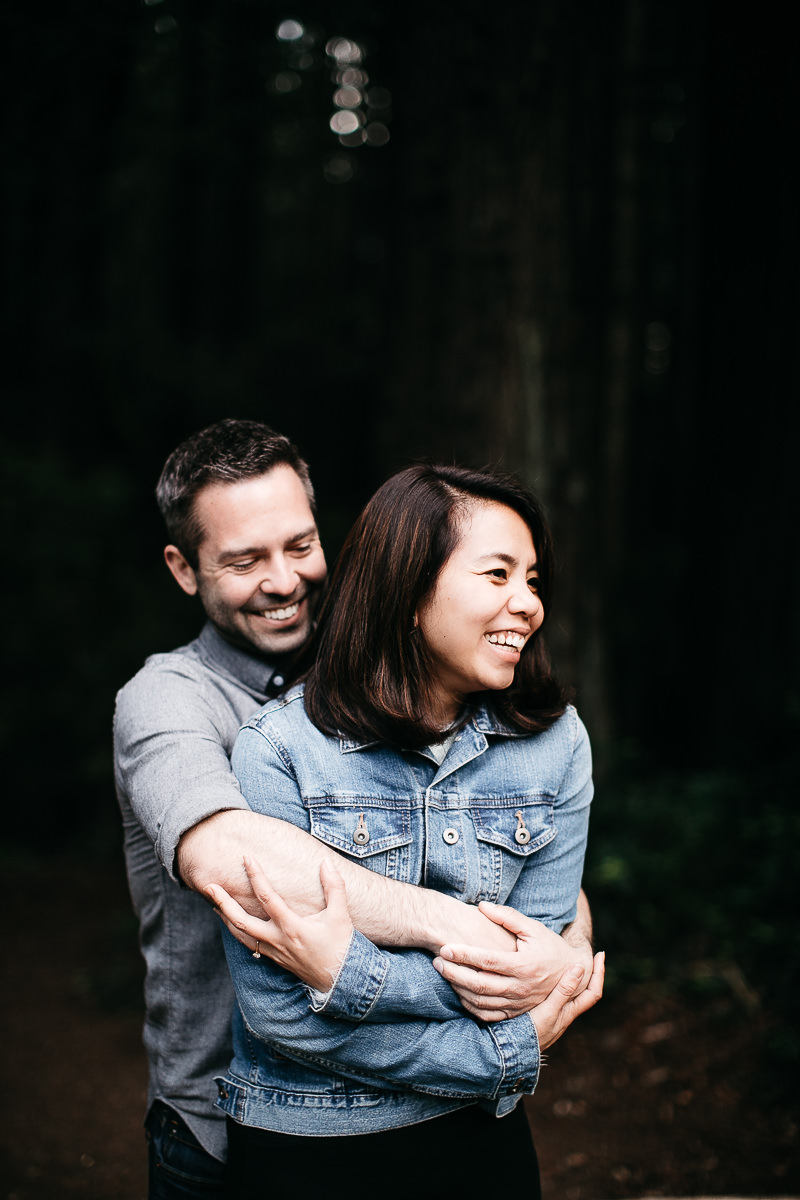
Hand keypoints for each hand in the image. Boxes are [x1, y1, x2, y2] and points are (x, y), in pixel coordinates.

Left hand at [205, 855, 353, 991]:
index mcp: (292, 927)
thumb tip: (326, 864)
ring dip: (225, 917)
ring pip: (241, 935)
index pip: (268, 898)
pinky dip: (237, 932)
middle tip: (208, 885)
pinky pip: (248, 945)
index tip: (247, 858)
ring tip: (214, 902)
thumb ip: (334, 887)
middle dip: (223, 902)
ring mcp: (273, 951)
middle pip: (241, 921)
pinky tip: (232, 923)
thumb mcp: (340, 915)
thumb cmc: (341, 946)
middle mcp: (277, 940)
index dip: (256, 876)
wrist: (340, 979)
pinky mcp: (274, 958)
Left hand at [431, 901, 593, 1020]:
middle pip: (480, 984)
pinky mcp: (515, 1013)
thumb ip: (508, 917)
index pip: (488, 961)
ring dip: (458, 989)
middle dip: (454, 973)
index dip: (465, 954)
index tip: (445, 947)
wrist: (570, 973)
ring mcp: (518, 1004)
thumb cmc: (549, 946)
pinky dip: (469, 1006)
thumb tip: (482, 906)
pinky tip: (458, 992)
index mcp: (525, 966)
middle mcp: (521, 988)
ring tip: (442, 973)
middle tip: (436, 961)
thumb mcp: (533, 928)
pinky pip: (487, 1015)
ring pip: (481, 1002)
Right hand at [531, 951, 604, 1049]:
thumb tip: (579, 968)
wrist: (515, 1050)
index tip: (600, 955)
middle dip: (590, 973)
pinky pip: (558, 995)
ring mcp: (556, 1015)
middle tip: (589, 955)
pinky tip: (549, 976)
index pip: (594, 992)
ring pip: (571, 993)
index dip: (600, 973)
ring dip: (574, 977)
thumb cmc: (533, 1031)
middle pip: (585, 991)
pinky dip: (560, 983)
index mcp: (571, 1011)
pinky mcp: (544, 1014)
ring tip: (571, 961)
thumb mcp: (549, 1010)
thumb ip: (563, 991)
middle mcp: (566, 1013)